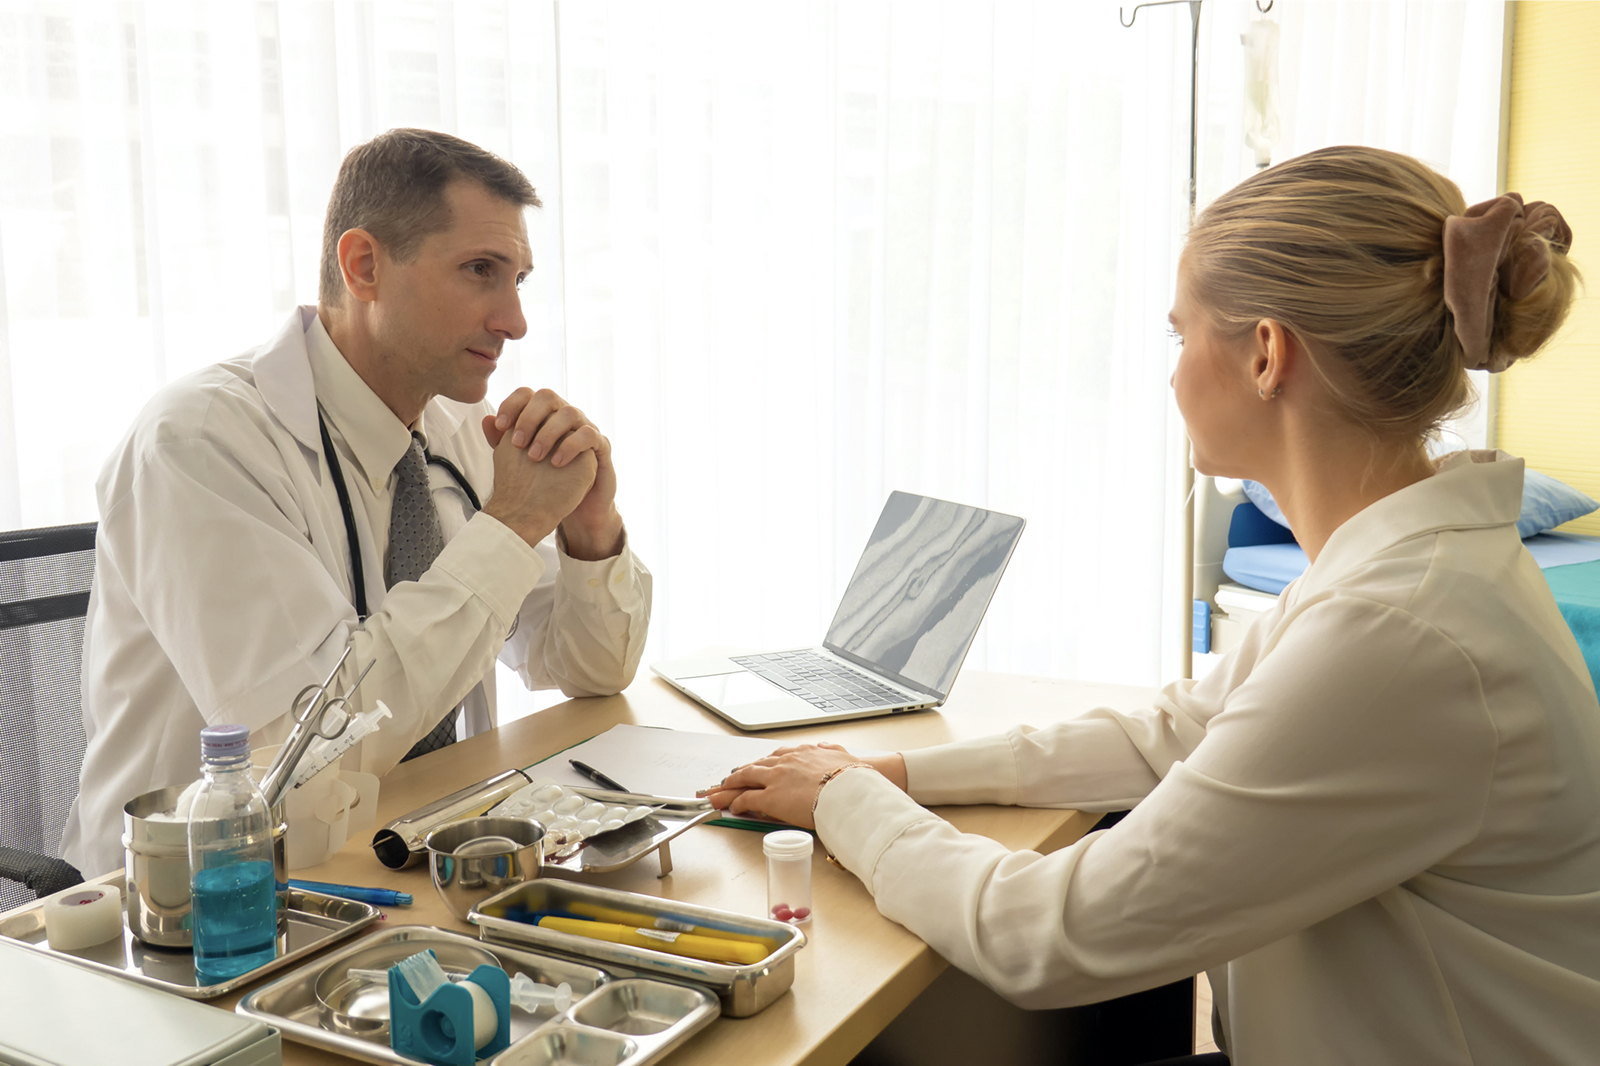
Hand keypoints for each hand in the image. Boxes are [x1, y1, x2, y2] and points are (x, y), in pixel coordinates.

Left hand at [483, 388, 623, 558]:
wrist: (574, 507)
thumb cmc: (546, 481)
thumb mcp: (518, 461)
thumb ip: (502, 442)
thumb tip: (487, 420)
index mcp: (544, 415)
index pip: (527, 395)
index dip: (512, 404)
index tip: (500, 426)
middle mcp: (564, 416)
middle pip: (547, 396)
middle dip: (529, 416)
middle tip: (517, 442)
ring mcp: (584, 428)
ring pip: (569, 412)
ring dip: (548, 433)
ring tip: (534, 457)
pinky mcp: (601, 446)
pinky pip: (588, 435)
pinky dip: (570, 446)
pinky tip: (556, 463)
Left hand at [699, 743, 907, 829]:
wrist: (850, 788)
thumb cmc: (852, 776)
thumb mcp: (842, 755)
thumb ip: (831, 750)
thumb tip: (826, 746)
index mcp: (801, 753)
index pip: (773, 758)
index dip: (760, 765)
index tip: (753, 769)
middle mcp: (785, 762)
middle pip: (753, 767)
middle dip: (736, 776)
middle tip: (723, 782)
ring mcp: (776, 778)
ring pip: (744, 779)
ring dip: (729, 786)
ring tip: (717, 793)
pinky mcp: (771, 797)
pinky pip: (747, 798)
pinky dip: (737, 801)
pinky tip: (732, 806)